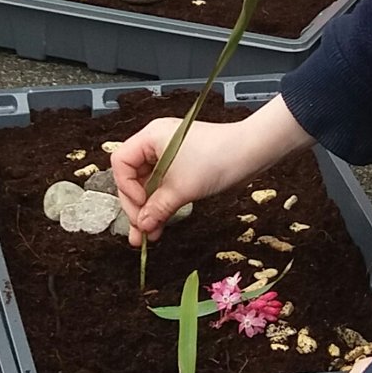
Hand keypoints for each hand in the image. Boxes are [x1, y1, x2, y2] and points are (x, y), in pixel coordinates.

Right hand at [111, 117, 246, 243]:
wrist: (250, 152)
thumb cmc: (216, 159)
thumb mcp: (181, 188)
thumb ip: (157, 208)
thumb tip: (142, 226)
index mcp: (151, 136)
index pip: (121, 162)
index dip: (126, 186)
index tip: (140, 206)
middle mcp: (156, 143)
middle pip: (132, 176)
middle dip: (136, 204)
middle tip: (141, 229)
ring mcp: (169, 155)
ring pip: (148, 184)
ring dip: (148, 209)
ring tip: (147, 236)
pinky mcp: (182, 166)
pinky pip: (163, 186)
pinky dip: (161, 204)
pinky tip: (159, 225)